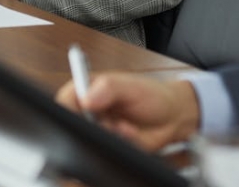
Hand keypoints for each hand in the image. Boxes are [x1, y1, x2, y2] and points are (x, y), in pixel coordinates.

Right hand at [55, 73, 200, 151]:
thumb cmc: (152, 95)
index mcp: (89, 89)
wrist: (172, 117)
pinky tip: (132, 136)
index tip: (83, 112)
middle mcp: (89, 111)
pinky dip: (120, 146)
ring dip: (110, 137)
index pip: (66, 99)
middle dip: (94, 127)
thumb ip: (108, 89)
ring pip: (89, 141)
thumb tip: (87, 98)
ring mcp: (98, 130)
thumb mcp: (131, 86)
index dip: (67, 108)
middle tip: (113, 123)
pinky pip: (105, 153)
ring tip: (128, 127)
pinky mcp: (108, 147)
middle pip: (74, 124)